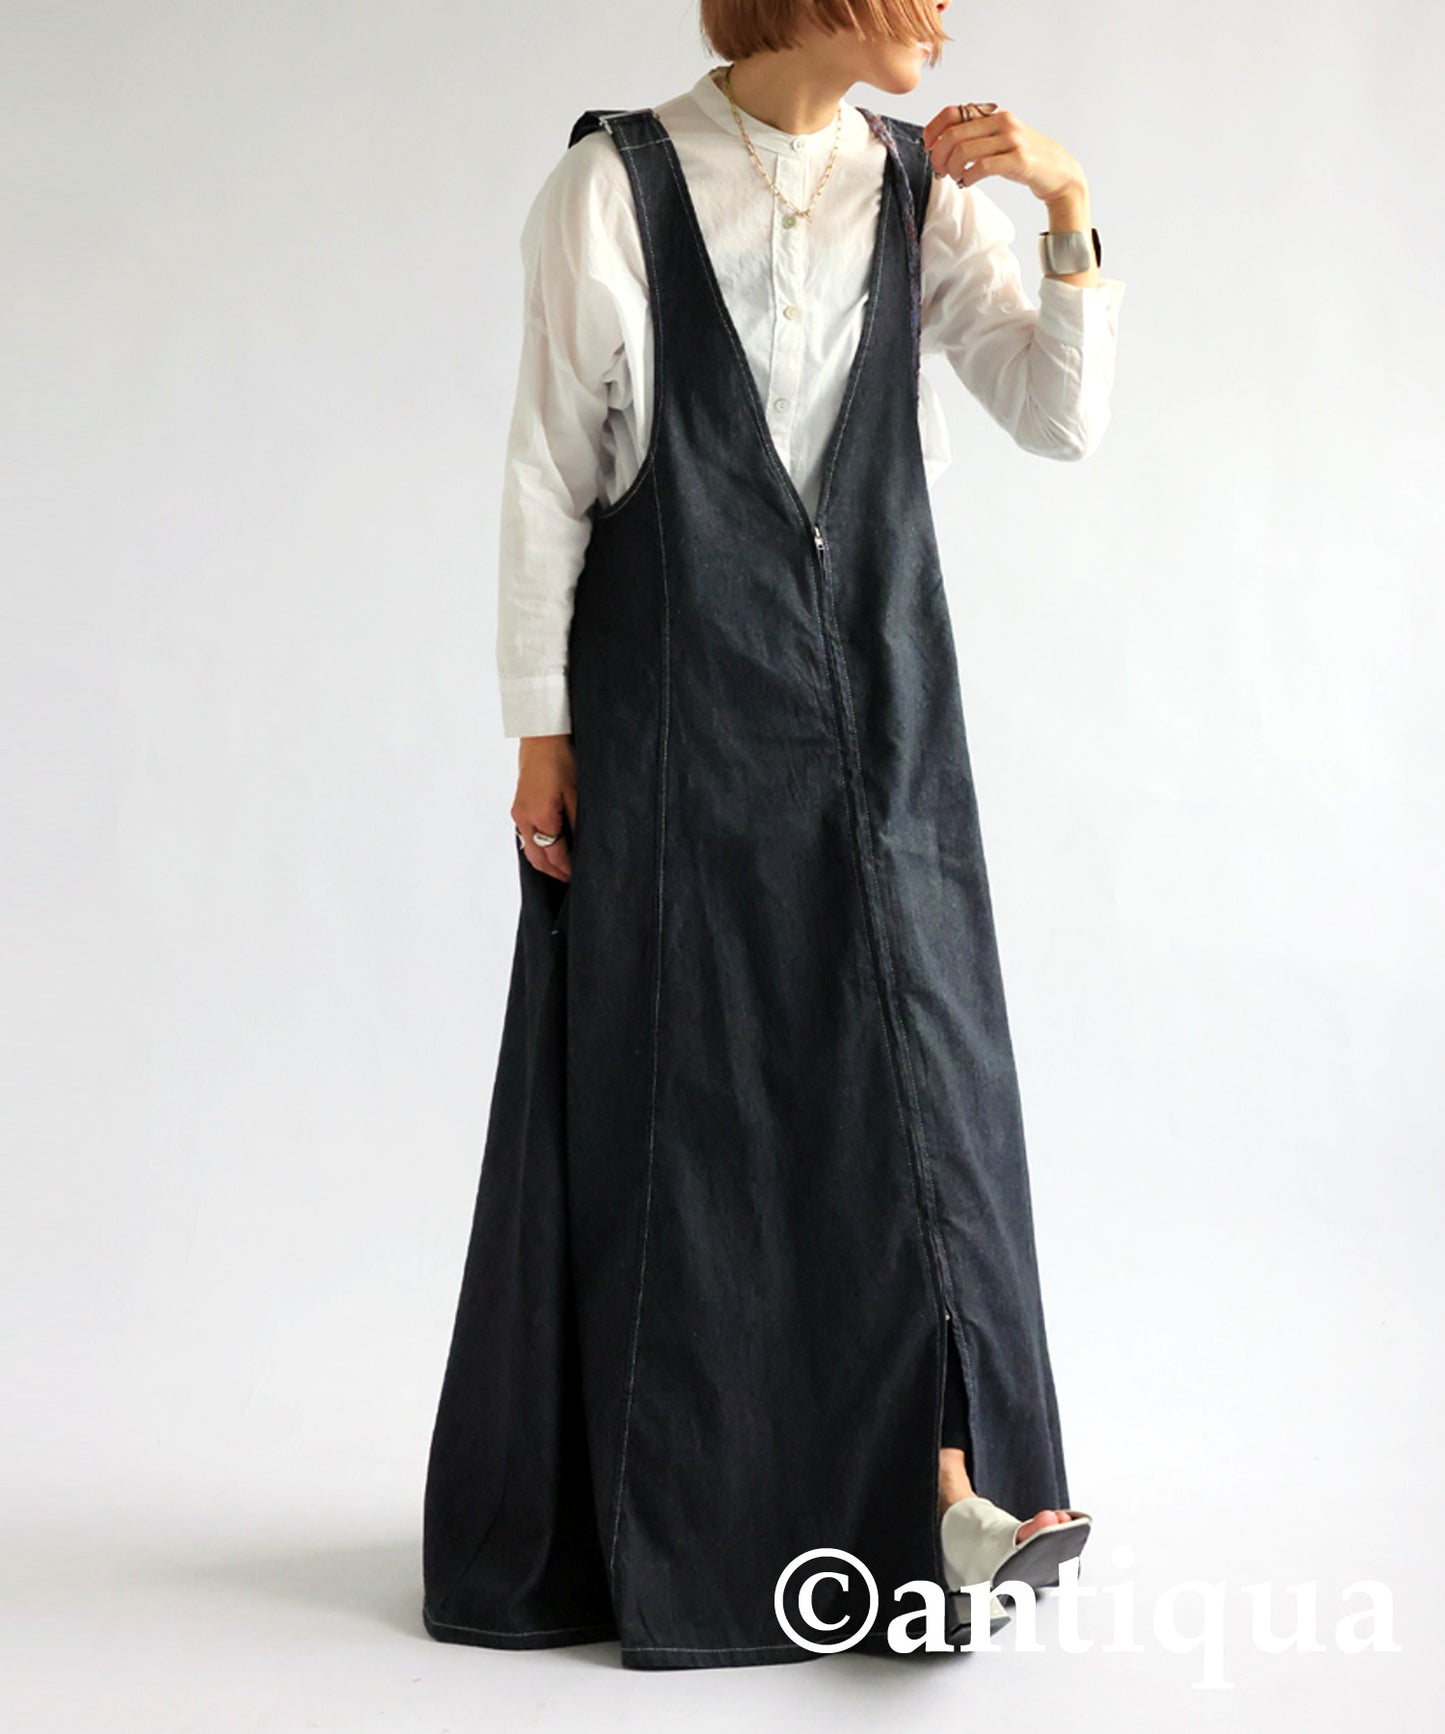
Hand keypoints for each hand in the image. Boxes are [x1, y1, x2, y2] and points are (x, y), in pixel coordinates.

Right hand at [512, 734, 575, 882]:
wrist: (541, 738)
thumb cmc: (560, 760)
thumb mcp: (576, 792)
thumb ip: (577, 822)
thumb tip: (583, 846)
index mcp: (541, 817)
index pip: (555, 854)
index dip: (567, 868)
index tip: (579, 877)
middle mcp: (525, 819)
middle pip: (538, 858)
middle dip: (554, 871)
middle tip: (570, 879)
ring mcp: (518, 814)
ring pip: (529, 849)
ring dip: (544, 861)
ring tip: (562, 867)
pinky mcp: (518, 807)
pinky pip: (525, 836)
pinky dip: (537, 847)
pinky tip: (550, 847)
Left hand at [921, 103, 1085, 205]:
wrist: (1058, 171)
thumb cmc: (1024, 158)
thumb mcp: (999, 140)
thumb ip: (975, 137)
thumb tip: (940, 144)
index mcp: (994, 114)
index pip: (953, 112)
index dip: (933, 130)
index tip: (927, 147)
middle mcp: (1002, 122)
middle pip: (954, 134)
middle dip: (938, 155)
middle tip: (938, 170)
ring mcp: (1011, 140)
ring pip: (964, 150)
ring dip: (951, 168)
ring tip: (953, 177)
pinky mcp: (1018, 160)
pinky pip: (982, 166)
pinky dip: (968, 177)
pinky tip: (966, 182)